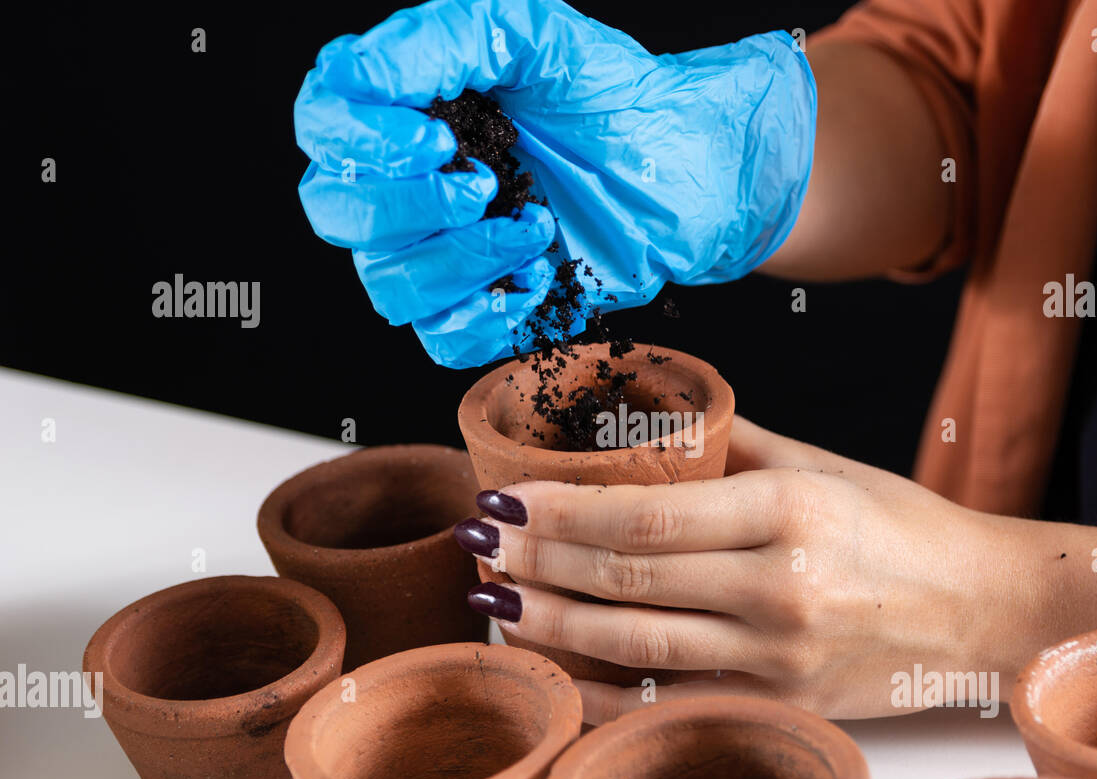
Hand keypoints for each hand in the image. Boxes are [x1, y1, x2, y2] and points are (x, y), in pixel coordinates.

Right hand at [293, 0, 815, 367]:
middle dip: (407, 210)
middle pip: (338, 213)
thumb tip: (354, 71)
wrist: (686, 170)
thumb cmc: (612, 97)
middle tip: (485, 187)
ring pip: (389, 286)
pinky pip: (442, 340)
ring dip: (460, 262)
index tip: (436, 141)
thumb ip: (437, 38)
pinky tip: (536, 279)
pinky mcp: (485, 308)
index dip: (360, 142)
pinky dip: (485, 317)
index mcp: (405, 111)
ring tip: (533, 229)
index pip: (323, 125)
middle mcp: (409, 185)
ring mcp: (442, 253)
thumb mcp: (532, 34)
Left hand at [458, 417, 1015, 722]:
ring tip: (496, 605)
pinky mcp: (782, 702)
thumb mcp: (821, 464)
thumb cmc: (901, 527)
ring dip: (553, 626)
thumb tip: (648, 427)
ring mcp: (780, 655)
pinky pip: (674, 700)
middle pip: (628, 581)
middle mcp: (780, 585)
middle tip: (480, 545)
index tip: (505, 500)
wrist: (982, 607)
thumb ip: (730, 443)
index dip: (561, 512)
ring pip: (639, 645)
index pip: (646, 517)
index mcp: (786, 510)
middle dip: (538, 564)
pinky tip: (555, 678)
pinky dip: (606, 695)